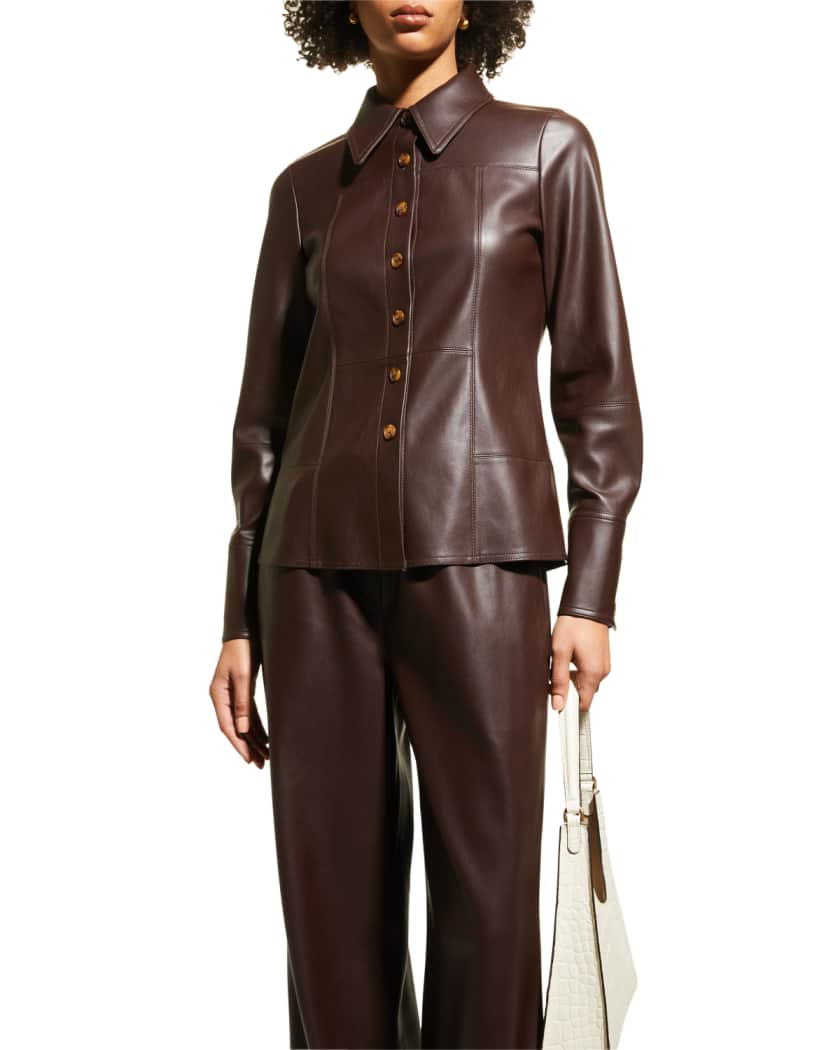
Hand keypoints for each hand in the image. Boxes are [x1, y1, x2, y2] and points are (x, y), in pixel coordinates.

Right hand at [208, 639, 269, 766]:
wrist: (244, 631)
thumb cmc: (242, 650)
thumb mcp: (244, 676)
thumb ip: (243, 702)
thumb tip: (243, 728)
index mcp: (218, 694)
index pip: (227, 726)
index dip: (238, 744)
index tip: (248, 759)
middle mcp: (222, 697)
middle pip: (235, 728)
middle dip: (247, 747)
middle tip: (260, 764)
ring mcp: (231, 695)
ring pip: (242, 723)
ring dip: (253, 739)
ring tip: (265, 756)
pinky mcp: (242, 691)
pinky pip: (248, 714)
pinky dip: (256, 727)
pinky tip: (264, 737)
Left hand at [548, 615, 610, 711]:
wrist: (587, 605)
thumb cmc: (574, 624)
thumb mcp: (560, 652)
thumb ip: (559, 680)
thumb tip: (558, 703)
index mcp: (593, 673)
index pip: (583, 705)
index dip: (569, 707)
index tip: (557, 704)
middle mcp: (602, 671)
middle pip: (583, 693)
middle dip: (568, 689)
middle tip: (554, 674)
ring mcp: (603, 664)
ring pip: (585, 682)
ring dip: (573, 678)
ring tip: (562, 659)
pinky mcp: (602, 658)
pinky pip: (589, 672)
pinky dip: (579, 669)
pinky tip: (570, 656)